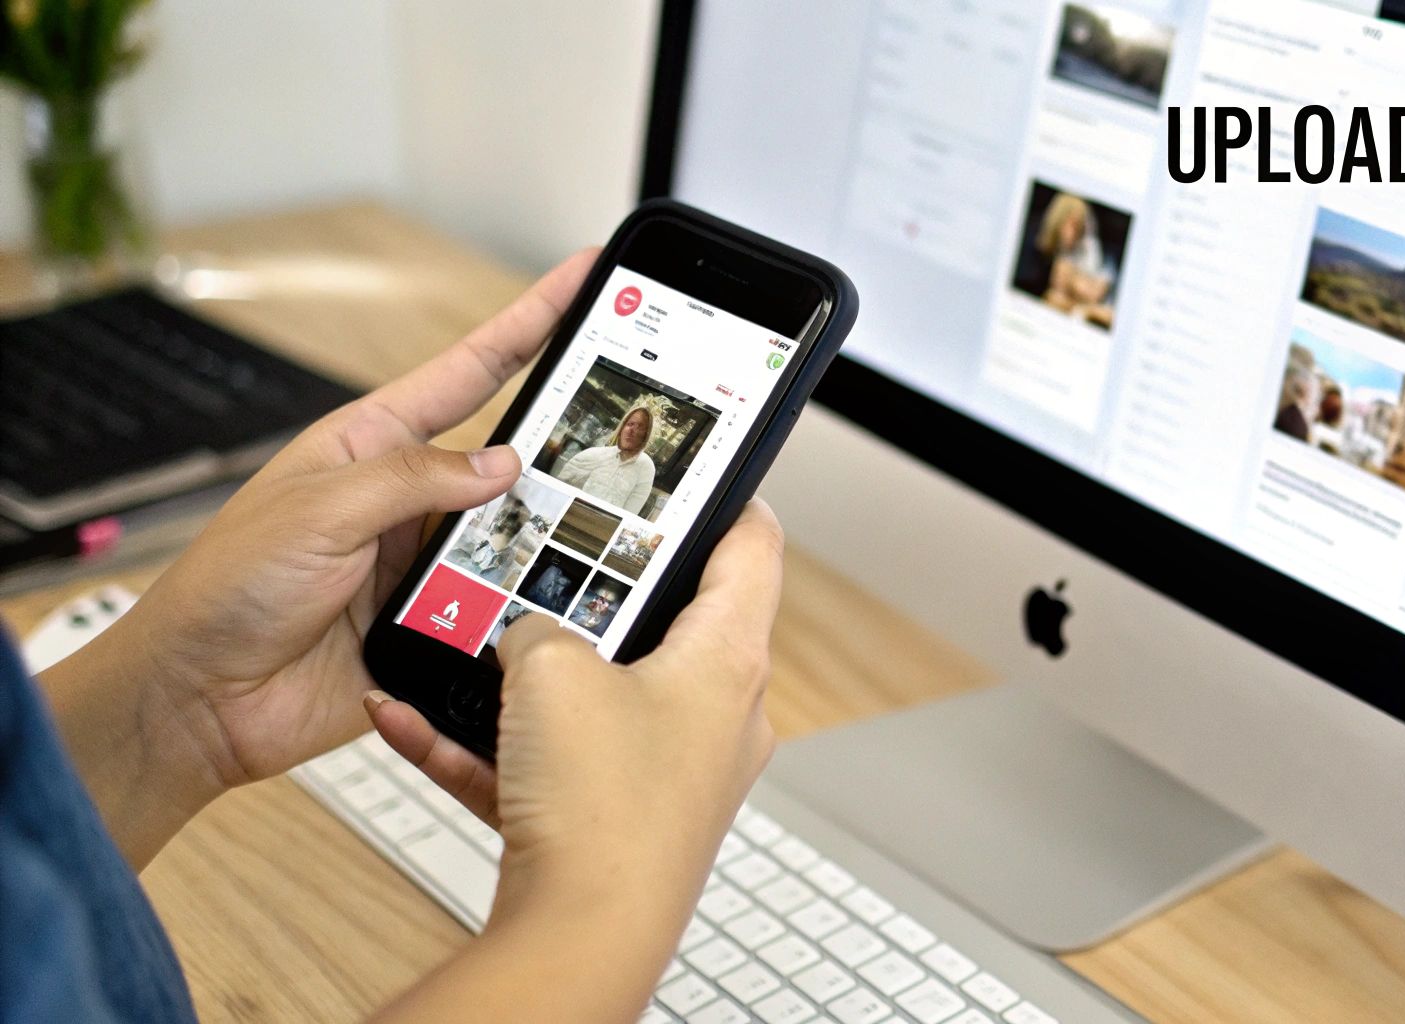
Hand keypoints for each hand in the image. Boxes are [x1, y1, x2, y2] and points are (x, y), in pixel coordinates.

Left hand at [40, 249, 595, 866]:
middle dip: (561, 447)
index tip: (584, 278)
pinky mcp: (440, 624)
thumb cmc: (229, 588)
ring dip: (539, 543)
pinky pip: (502, 607)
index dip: (530, 321)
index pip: (471, 369)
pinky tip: (541, 607)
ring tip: (579, 538)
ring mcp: (427, 562)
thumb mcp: (319, 509)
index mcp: (374, 443)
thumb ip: (415, 478)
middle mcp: (409, 498)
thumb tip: (505, 463)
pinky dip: (522, 608)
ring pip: (517, 537)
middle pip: (510, 458)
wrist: (202, 700)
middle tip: (629, 428)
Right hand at [364, 502, 783, 1022]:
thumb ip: (536, 626)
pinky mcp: (615, 819)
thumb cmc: (602, 808)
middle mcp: (716, 716)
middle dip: (599, 590)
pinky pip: (548, 760)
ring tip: (468, 637)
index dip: (721, 498)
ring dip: (525, 672)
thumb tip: (524, 636)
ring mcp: (668, 771)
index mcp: (730, 660)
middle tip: (555, 551)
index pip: (753, 547)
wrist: (579, 938)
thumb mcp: (552, 671)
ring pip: (595, 695)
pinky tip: (411, 719)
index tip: (689, 473)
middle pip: (669, 620)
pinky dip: (489, 741)